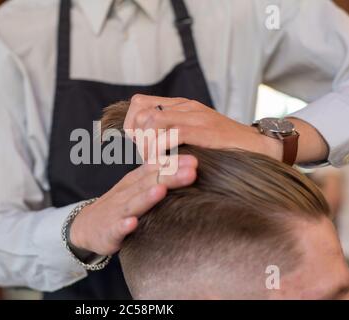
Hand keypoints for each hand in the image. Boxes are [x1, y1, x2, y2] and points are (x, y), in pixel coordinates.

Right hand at [69, 154, 197, 255]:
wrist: (86, 226)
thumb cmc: (119, 205)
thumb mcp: (135, 187)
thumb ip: (156, 175)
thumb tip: (189, 165)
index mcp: (134, 181)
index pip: (154, 169)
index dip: (173, 164)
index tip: (194, 160)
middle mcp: (126, 193)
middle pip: (149, 183)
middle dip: (169, 176)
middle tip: (191, 170)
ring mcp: (117, 212)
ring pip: (134, 203)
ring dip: (147, 197)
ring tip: (161, 190)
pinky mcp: (109, 231)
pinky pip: (117, 228)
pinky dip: (124, 225)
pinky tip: (132, 223)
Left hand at [124, 94, 282, 160]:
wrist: (261, 146)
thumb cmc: (225, 146)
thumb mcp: (194, 135)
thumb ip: (172, 135)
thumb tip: (145, 148)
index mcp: (180, 105)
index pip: (139, 104)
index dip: (130, 126)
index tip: (137, 147)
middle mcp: (185, 106)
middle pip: (140, 112)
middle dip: (136, 139)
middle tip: (146, 158)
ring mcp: (196, 116)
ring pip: (153, 121)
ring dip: (148, 146)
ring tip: (155, 164)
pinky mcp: (207, 130)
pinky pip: (173, 134)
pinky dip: (163, 151)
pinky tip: (166, 165)